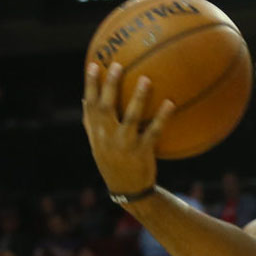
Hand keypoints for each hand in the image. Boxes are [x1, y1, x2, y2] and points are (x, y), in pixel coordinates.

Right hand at [82, 61, 173, 197]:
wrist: (128, 191)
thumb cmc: (112, 164)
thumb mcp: (97, 145)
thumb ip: (91, 123)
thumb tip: (84, 98)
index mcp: (96, 133)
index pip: (90, 105)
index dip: (90, 85)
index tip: (93, 64)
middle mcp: (108, 138)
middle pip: (106, 108)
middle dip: (109, 85)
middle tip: (117, 65)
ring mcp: (125, 145)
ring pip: (131, 118)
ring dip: (138, 98)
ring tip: (146, 79)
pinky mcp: (142, 153)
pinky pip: (154, 132)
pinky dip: (162, 118)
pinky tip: (170, 103)